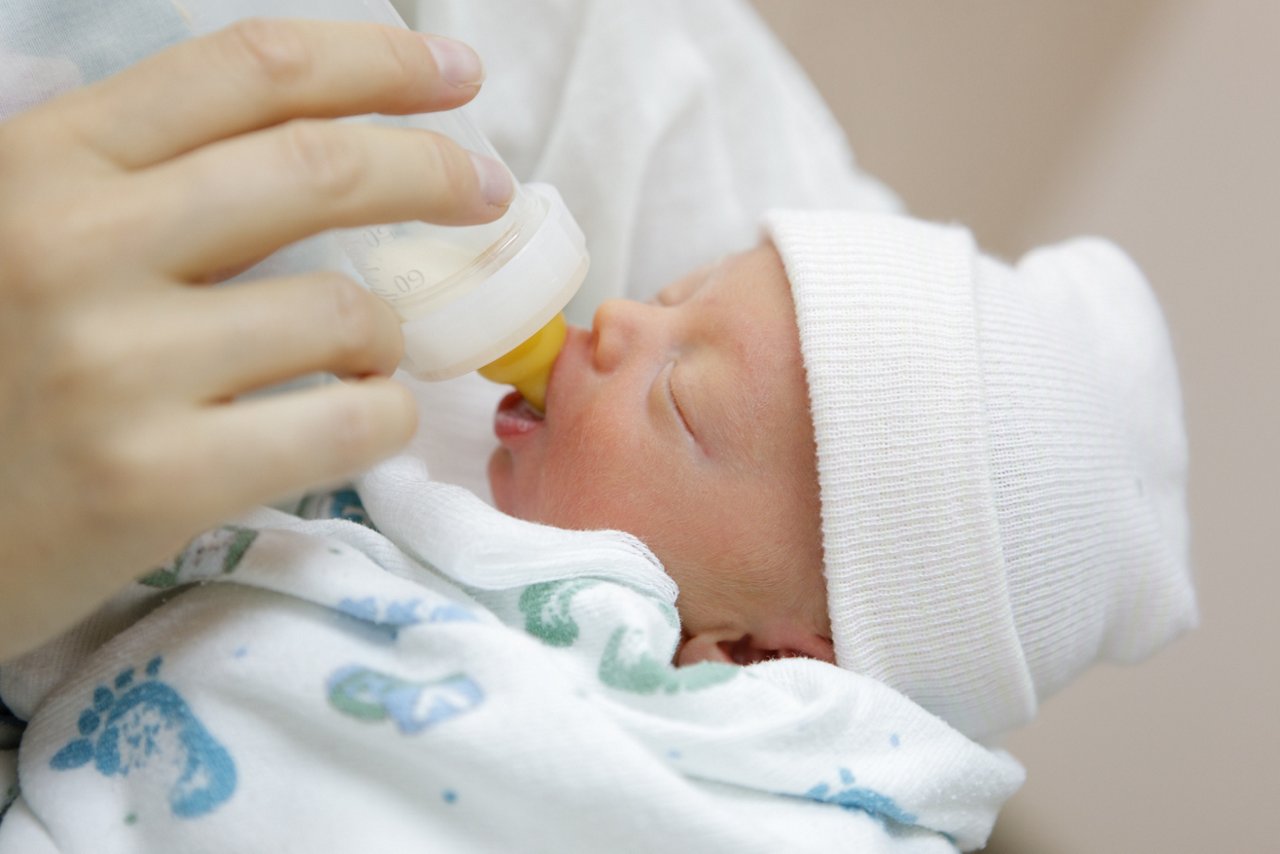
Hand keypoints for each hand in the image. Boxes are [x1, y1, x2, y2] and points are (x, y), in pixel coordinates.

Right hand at [0, 18, 512, 657]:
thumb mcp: (24, 231)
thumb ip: (140, 182)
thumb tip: (318, 142)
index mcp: (45, 162)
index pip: (250, 71)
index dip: (378, 61)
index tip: (456, 74)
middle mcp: (75, 245)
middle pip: (320, 169)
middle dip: (434, 171)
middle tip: (484, 190)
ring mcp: (115, 367)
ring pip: (346, 313)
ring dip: (390, 333)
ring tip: (367, 355)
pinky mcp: (152, 480)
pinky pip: (346, 423)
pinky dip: (384, 416)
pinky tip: (363, 417)